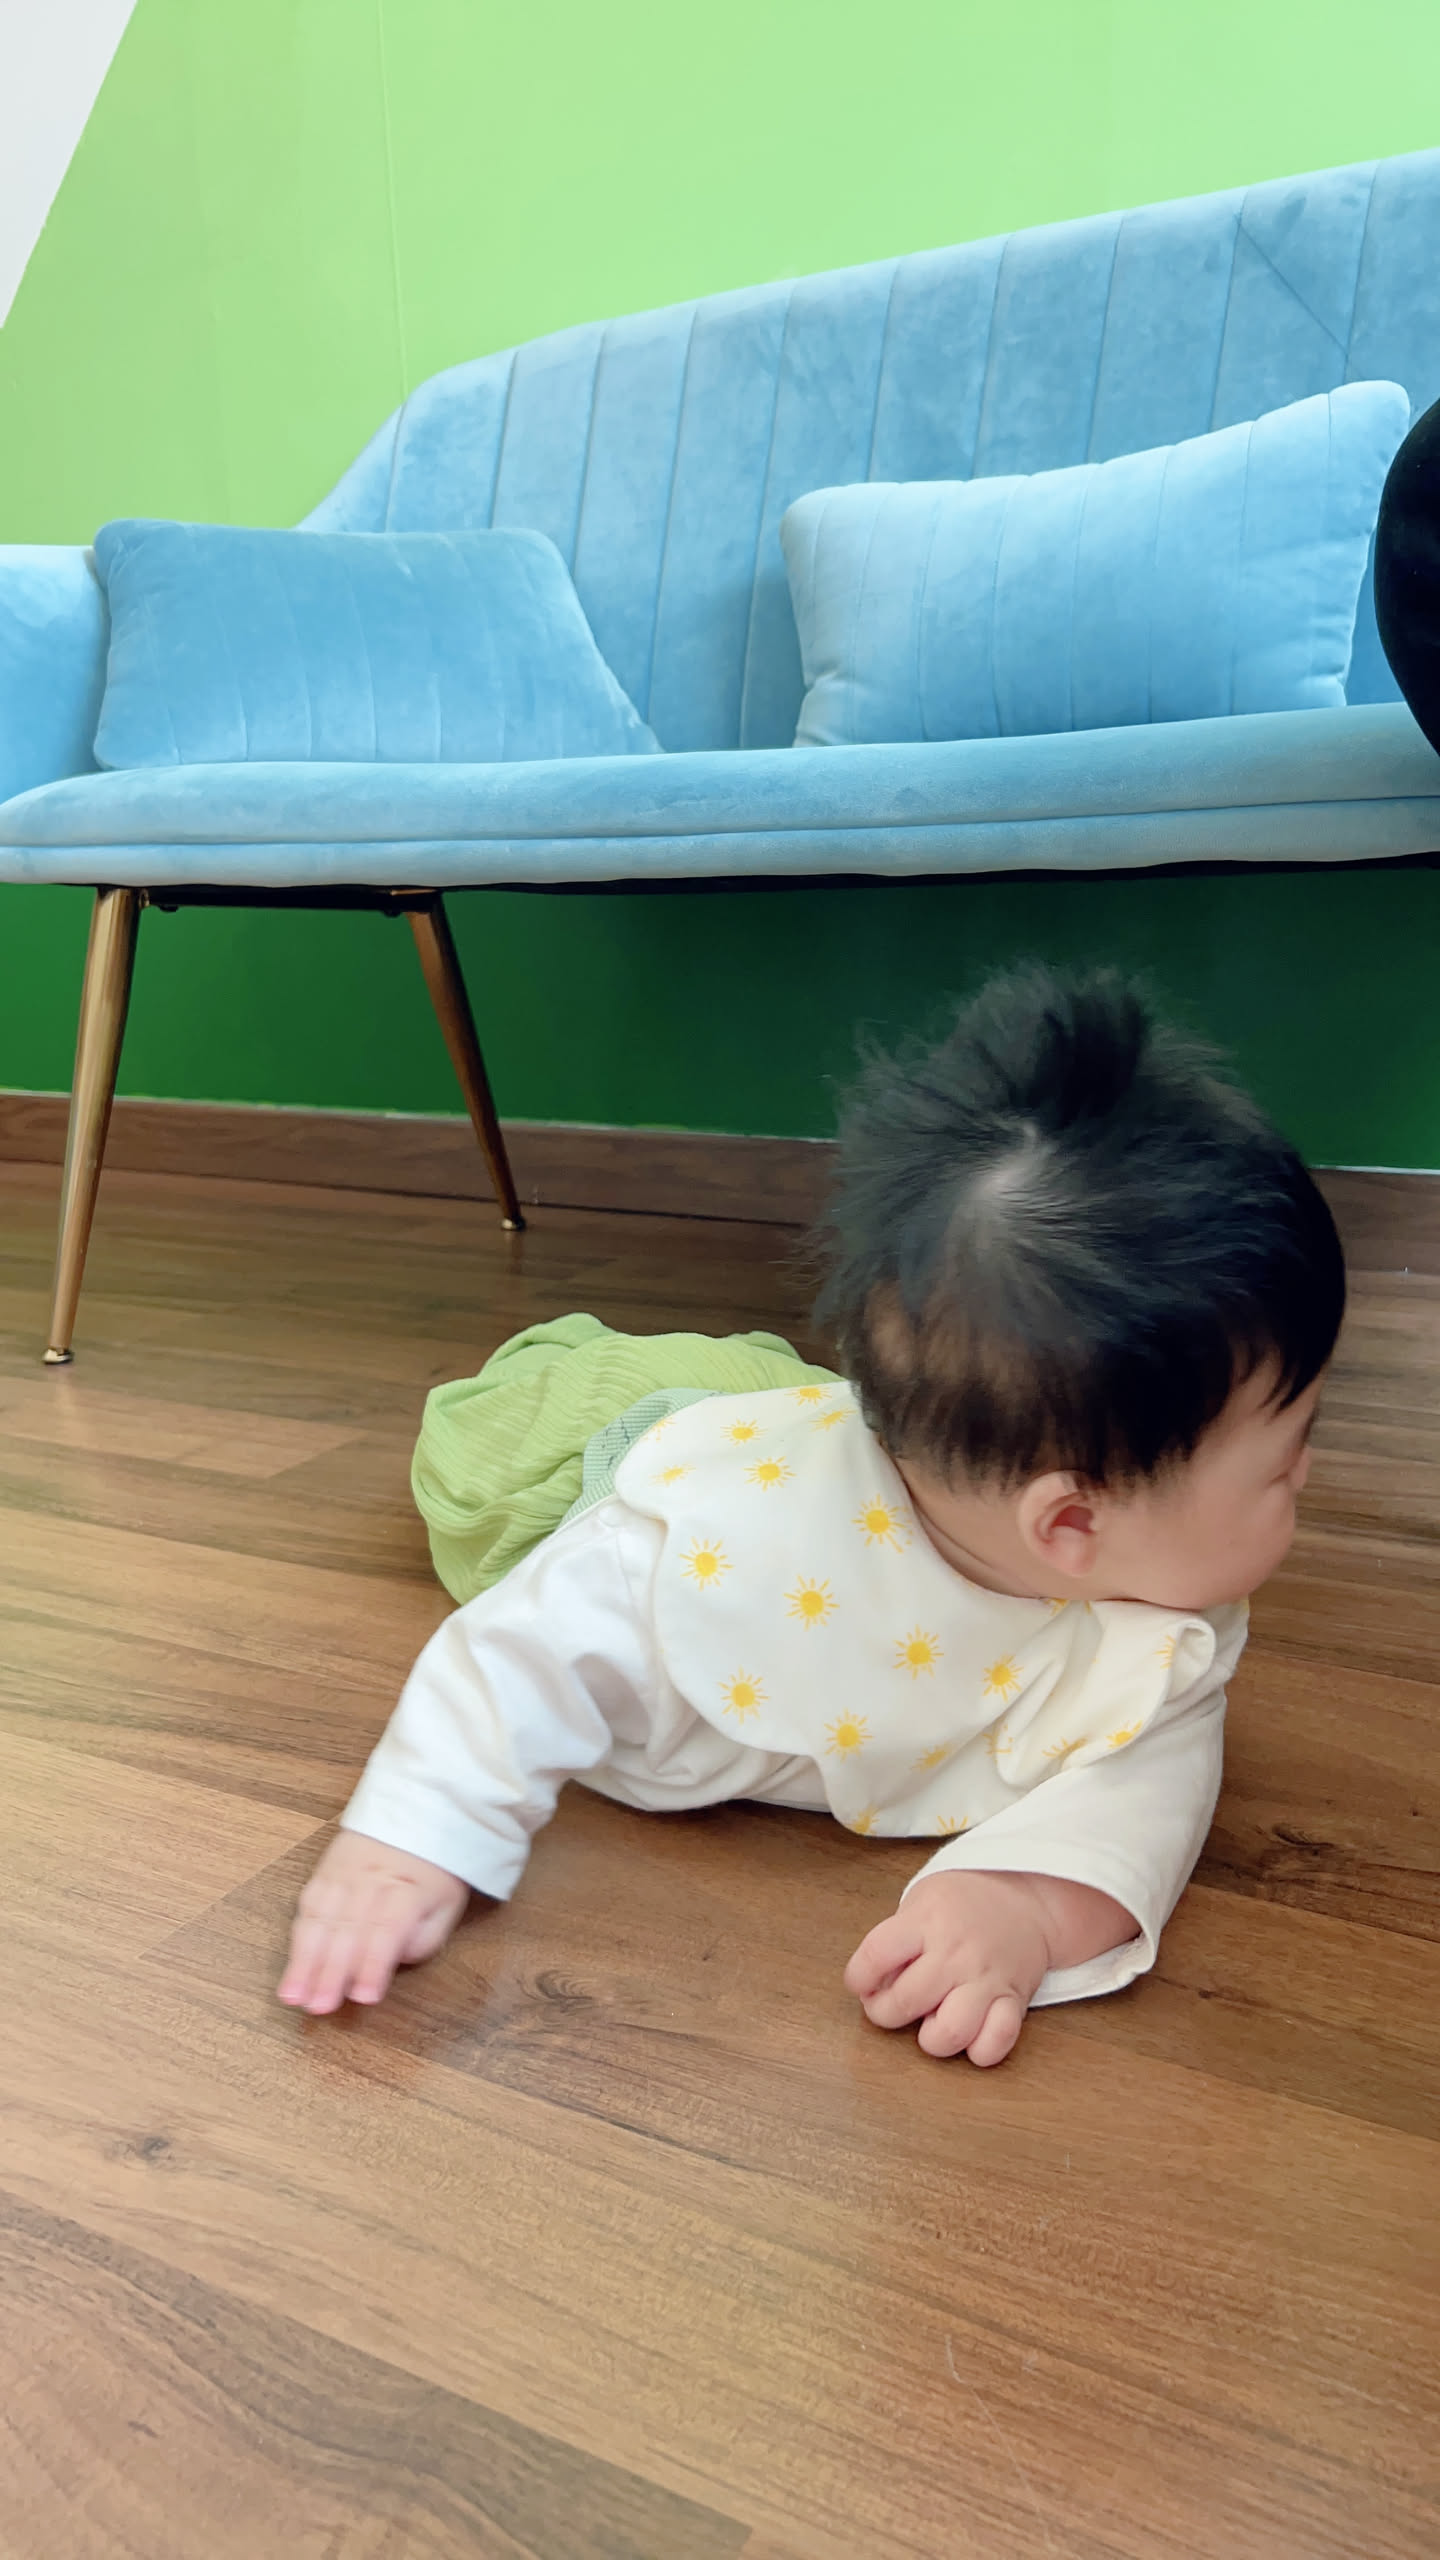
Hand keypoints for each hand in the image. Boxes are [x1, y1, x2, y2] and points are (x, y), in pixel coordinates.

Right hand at [279, 1830, 469, 2014]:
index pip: (388, 1929)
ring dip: (305, 1960)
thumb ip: (423, 1939)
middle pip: (349, 1927)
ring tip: (293, 1996)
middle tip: (319, 2007)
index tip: (364, 1998)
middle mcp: (372, 1879)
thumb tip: (391, 1963)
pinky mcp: (324, 1872)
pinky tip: (291, 1968)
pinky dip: (297, 1939)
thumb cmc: (433, 1871)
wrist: (417, 1812)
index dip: (374, 1964)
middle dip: (331, 1971)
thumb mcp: (447, 1905)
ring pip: (321, 1918)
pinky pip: (307, 1906)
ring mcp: (344, 1873)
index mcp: (408, 1888)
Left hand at [844, 1870, 1053, 2065]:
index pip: (876, 1956)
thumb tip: (872, 1987)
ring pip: (950, 2031)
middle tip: (889, 2006)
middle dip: (884, 2013)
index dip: (858, 1978)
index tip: (862, 1983)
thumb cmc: (964, 1904)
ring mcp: (985, 1979)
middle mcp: (955, 1952)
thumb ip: (896, 1941)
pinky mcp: (1013, 2001)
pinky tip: (970, 2035)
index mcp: (926, 1922)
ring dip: (931, 2039)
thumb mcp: (921, 1902)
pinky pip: (996, 2042)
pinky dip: (979, 2050)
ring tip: (930, 2023)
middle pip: (905, 2001)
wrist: (1027, 1899)